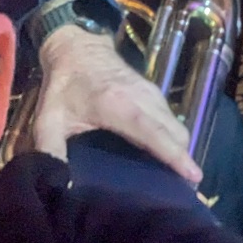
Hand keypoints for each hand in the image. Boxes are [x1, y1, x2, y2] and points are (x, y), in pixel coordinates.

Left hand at [31, 25, 202, 183]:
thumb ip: (49, 149)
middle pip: (175, 133)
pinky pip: (172, 120)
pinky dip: (174, 140)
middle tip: (185, 195)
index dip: (174, 155)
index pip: (154, 132)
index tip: (194, 175)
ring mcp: (152, 93)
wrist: (76, 47)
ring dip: (180, 151)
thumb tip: (56, 182)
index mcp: (118, 106)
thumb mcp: (48, 118)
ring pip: (177, 127)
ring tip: (178, 183)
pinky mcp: (154, 92)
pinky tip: (166, 159)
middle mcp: (143, 98)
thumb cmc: (63, 85)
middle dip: (183, 162)